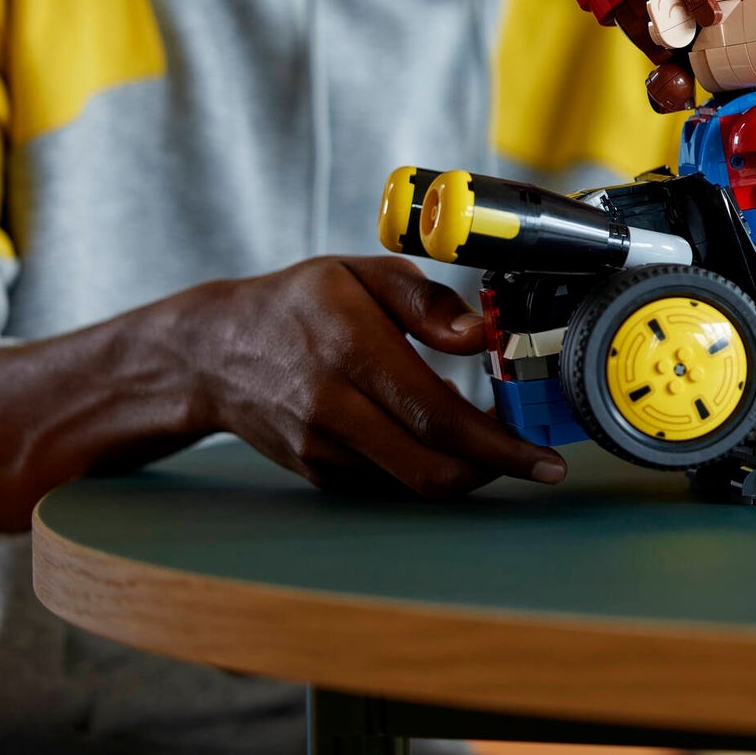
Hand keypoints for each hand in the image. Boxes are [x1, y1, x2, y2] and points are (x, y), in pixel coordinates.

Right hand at [180, 256, 566, 496]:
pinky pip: (387, 482)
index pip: (439, 417)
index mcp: (352, 351)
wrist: (211, 351)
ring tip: (489, 436)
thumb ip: (427, 300)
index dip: (500, 447)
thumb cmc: (297, 304)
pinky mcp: (316, 471)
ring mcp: (321, 448)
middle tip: (533, 459)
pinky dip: (424, 466)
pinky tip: (437, 438)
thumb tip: (479, 335)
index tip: (544, 457)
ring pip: (412, 482)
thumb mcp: (362, 272)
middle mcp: (333, 408)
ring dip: (463, 468)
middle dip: (494, 472)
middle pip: (431, 469)